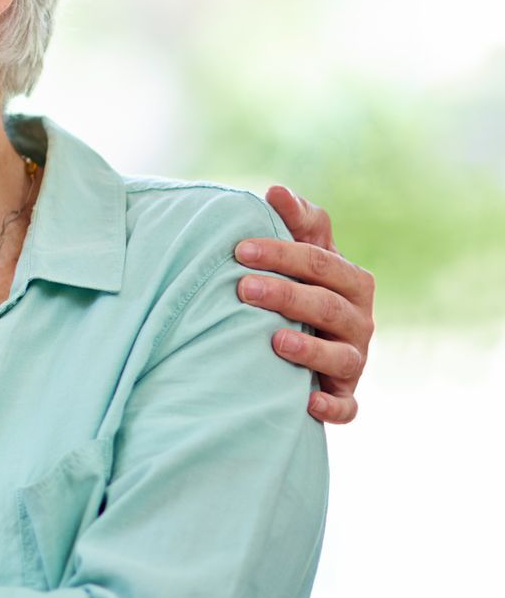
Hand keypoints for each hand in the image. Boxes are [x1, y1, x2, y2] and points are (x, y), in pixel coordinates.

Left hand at [234, 186, 374, 423]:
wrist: (305, 341)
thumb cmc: (299, 285)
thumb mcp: (300, 250)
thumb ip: (294, 221)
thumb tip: (276, 190)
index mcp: (351, 279)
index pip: (320, 261)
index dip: (282, 252)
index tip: (239, 248)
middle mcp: (359, 319)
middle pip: (328, 304)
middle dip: (287, 295)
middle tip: (243, 288)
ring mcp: (354, 358)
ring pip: (342, 356)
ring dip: (310, 349)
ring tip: (274, 341)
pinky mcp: (345, 394)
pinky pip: (348, 406)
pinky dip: (332, 407)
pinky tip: (308, 403)